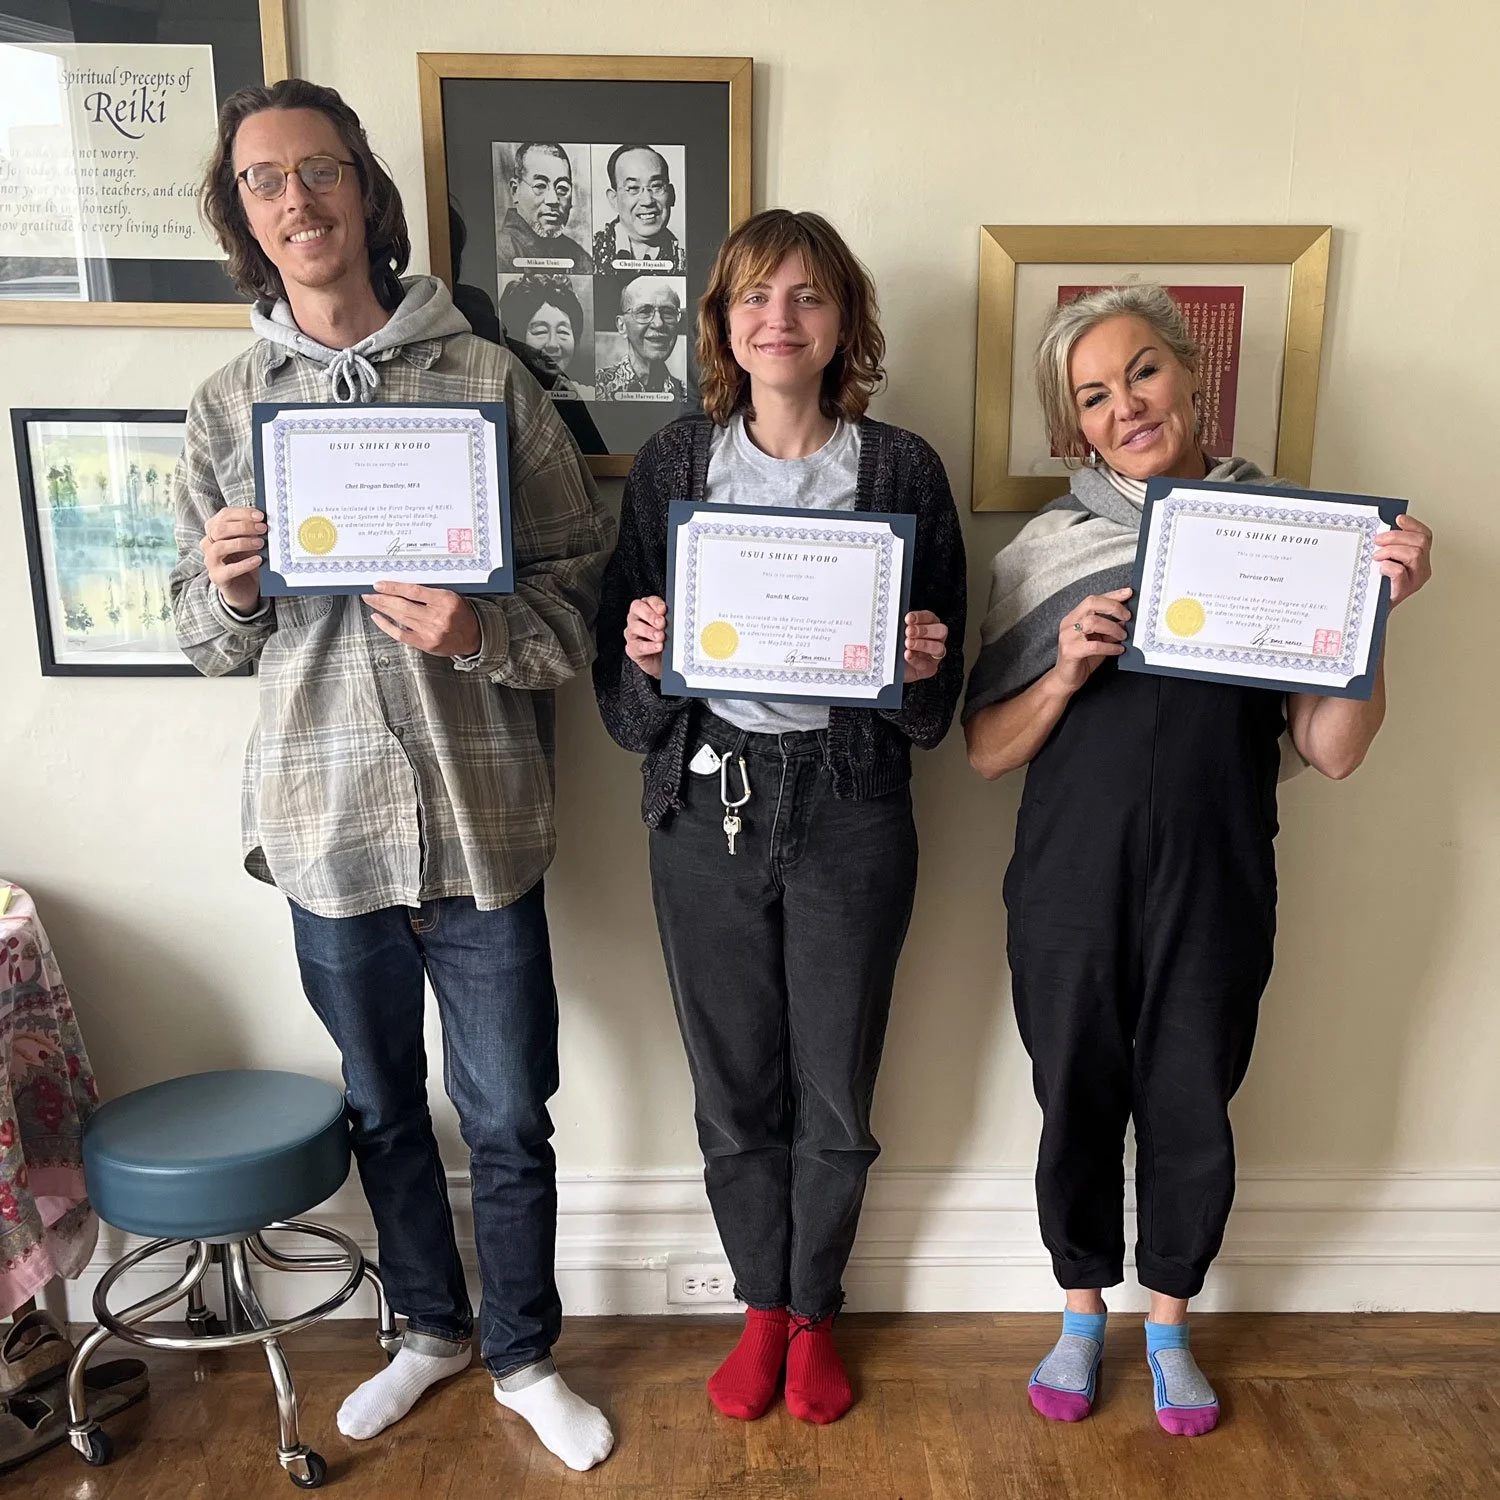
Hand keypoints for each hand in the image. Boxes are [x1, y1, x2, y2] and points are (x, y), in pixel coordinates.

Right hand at [200, 506, 265, 613]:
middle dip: (243, 527)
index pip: (224, 515)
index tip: (261, 516)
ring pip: (219, 547)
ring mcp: (210, 561)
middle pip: (219, 529)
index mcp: (215, 530)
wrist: (243, 589)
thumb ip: (253, 532)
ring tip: (260, 543)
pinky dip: (245, 564)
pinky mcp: (217, 577)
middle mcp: (208, 544)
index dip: (242, 513)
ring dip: (242, 543)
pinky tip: (258, 560)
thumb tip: (264, 521)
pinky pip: (229, 569)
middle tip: (263, 529)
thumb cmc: (246, 560)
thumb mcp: (250, 543)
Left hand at [362, 581, 481, 656]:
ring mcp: (431, 632)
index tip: (380, 584)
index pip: (413, 591)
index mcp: (445, 600)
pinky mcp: (425, 644)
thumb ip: (428, 593)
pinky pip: (400, 634)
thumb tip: (399, 588)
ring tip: (372, 602)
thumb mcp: (450, 596)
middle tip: (369, 593)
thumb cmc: (460, 614)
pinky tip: (379, 618)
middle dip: (382, 598)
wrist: (473, 636)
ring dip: (382, 609)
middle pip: (403, 605)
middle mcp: (438, 617)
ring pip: (400, 618)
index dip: (393, 587)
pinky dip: (386, 626)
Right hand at [624, 595, 666, 679]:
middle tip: (661, 623)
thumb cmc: (666, 641)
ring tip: (661, 637)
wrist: (663, 662)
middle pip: (637, 609)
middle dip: (650, 615)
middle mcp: (637, 618)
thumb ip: (671, 620)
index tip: (664, 610)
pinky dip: (649, 646)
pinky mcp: (632, 648)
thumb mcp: (671, 628)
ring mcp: (632, 633)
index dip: (655, 604)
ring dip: (649, 631)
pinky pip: (638, 646)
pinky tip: (658, 646)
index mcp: (647, 609)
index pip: (648, 600)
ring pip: (635, 627)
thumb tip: (678, 617)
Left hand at [902, 610, 947, 682]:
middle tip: (909, 631)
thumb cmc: (895, 648)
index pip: (930, 618)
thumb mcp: (896, 634)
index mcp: (929, 626)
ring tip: (908, 643)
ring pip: (938, 648)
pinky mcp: (929, 668)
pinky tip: (907, 655)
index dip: (920, 617)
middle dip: (924, 630)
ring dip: (922, 644)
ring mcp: (933, 655)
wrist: (890, 667)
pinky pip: (926, 664)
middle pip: (940, 631)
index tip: (908, 618)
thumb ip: (899, 627)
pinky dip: (916, 659)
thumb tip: (896, 621)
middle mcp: (935, 639)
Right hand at [1046, 588, 1132, 694]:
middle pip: (1091, 603)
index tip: (1128, 593)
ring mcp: (1068, 636)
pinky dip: (1110, 646)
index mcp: (1075, 617)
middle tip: (1128, 616)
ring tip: (1123, 636)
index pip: (1094, 599)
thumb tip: (1125, 620)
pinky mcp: (1070, 651)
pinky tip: (1118, 649)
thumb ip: (1109, 629)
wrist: (1066, 679)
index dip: (1112, 594)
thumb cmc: (1083, 658)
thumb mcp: (1099, 640)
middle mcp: (1069, 623)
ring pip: (1093, 622)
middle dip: (1113, 607)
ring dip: (1113, 628)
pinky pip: (1094, 645)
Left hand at [1375, 513, 1432, 606]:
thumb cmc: (1380, 585)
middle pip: (1420, 542)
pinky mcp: (1404, 590)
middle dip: (1397, 536)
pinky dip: (1387, 565)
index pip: (1425, 536)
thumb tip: (1381, 530)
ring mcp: (1415, 580)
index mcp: (1420, 560)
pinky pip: (1400, 571)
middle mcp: (1422, 569)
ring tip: (1377, 555)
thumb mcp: (1386, 560)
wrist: (1374, 609)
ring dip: (1391, 550)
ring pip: (1414, 553)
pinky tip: (1380, 568)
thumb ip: (1389, 547)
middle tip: (1378, 540)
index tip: (1398, 518)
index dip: (1413, 524)